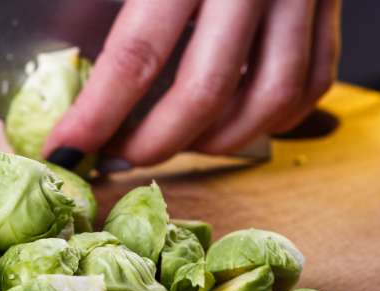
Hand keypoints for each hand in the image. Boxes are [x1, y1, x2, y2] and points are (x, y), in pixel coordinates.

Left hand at [44, 0, 340, 167]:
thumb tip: (66, 44)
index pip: (137, 55)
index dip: (98, 114)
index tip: (68, 150)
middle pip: (205, 93)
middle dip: (155, 142)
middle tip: (120, 156)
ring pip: (269, 101)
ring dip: (217, 141)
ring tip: (177, 144)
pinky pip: (313, 81)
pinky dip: (275, 117)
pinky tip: (237, 121)